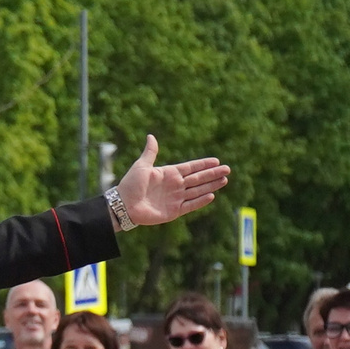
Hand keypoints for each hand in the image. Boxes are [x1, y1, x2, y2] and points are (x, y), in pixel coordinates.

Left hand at [115, 135, 229, 226]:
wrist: (122, 206)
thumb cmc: (130, 185)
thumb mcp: (141, 166)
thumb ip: (150, 152)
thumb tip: (151, 136)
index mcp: (168, 174)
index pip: (190, 167)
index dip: (203, 164)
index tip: (216, 161)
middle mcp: (174, 186)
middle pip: (198, 179)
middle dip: (212, 174)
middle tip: (227, 169)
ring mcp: (175, 199)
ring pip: (197, 191)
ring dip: (211, 186)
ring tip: (224, 180)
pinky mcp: (173, 211)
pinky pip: (190, 205)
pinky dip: (200, 201)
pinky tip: (211, 196)